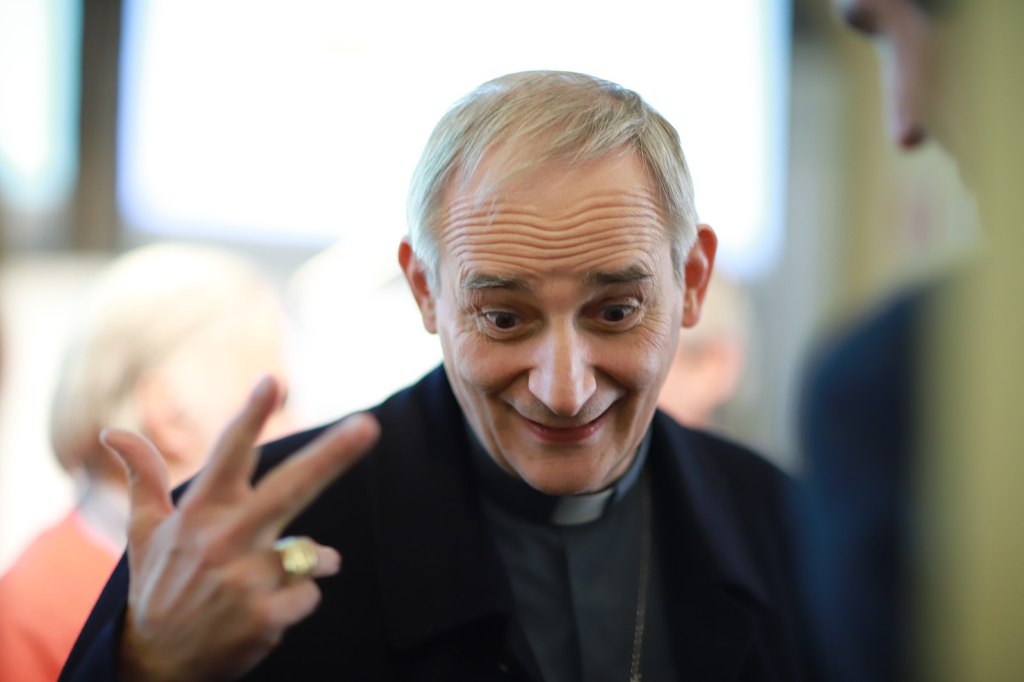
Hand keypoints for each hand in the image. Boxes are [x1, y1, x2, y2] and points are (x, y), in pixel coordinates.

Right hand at [101, 376, 379, 681]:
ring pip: (310, 552)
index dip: (251, 417)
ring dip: (307, 560)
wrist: (157, 665)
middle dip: (331, 456)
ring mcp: (245, 580)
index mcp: (200, 513)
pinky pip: (309, 591)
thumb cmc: (157, 587)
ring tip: (267, 580)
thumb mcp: (144, 532)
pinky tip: (266, 609)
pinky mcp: (265, 616)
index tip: (271, 381)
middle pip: (289, 489)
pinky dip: (299, 596)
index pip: (229, 455)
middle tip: (368, 426)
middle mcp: (224, 540)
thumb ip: (143, 476)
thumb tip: (112, 430)